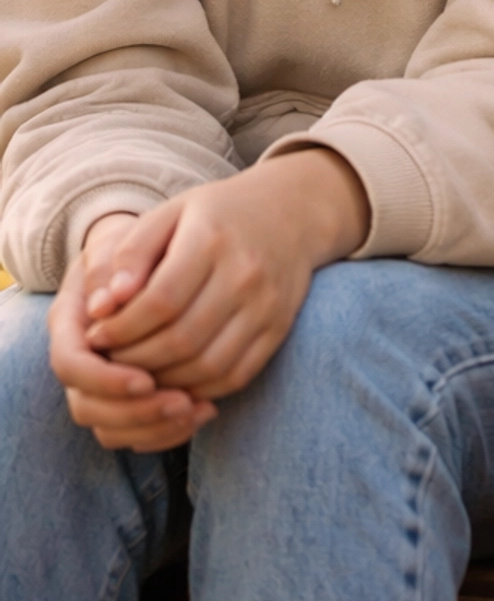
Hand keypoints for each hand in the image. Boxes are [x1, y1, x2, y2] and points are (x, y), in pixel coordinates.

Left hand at [55, 150, 368, 443]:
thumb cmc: (217, 215)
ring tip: (137, 371)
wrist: (291, 212)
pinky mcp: (278, 329)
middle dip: (134, 359)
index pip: (159, 301)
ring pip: (207, 366)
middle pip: (181, 339)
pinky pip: (234, 376)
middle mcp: (245, 274)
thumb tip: (99, 306)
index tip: (96, 334)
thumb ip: (130, 253)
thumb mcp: (170, 213)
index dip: (121, 328)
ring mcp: (266, 305)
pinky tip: (174, 377)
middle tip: (110, 359)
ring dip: (163, 380)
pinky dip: (198, 388)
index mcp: (211, 239)